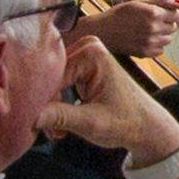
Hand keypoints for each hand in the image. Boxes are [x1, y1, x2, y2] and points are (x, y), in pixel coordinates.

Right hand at [36, 36, 178, 167]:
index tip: (43, 125)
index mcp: (91, 54)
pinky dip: (58, 105)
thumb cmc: (127, 123)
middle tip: (54, 131)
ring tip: (60, 131)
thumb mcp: (91, 123)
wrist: (148, 128)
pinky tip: (64, 125)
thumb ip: (59, 117)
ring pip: (51, 83)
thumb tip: (31, 116)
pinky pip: (58, 84)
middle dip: (47, 106)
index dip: (43, 102)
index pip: (51, 76)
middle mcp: (87, 48)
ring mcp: (85, 56)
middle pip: (50, 77)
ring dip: (51, 108)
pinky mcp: (83, 67)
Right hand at [85, 0, 178, 57]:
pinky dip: (155, 45)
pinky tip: (143, 39)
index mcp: (153, 13)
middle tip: (148, 22)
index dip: (170, 13)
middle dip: (165, 24)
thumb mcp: (139, 3)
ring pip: (169, 39)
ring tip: (145, 31)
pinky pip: (161, 50)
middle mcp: (153, 28)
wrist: (101, 31)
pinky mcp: (146, 53)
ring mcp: (150, 42)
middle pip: (174, 27)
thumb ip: (162, 1)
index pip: (177, 15)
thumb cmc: (120, 14)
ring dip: (161, 35)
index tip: (160, 13)